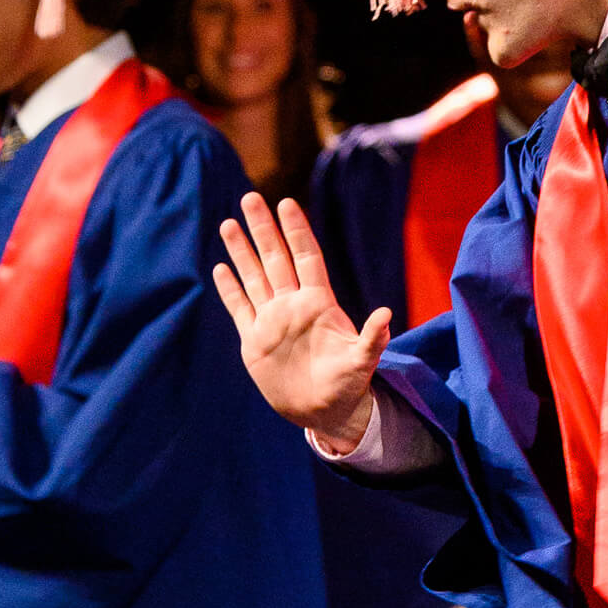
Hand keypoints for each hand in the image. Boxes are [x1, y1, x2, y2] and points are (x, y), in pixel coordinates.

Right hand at [214, 195, 391, 445]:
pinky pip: (240, 308)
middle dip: (263, 228)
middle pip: (275, 258)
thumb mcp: (362, 361)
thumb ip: (372, 338)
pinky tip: (221, 267)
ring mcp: (272, 321)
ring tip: (228, 222)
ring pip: (254, 277)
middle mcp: (293, 306)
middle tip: (251, 196)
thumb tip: (386, 314)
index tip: (286, 203)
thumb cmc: (349, 385)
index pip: (306, 257)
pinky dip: (230, 289)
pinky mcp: (255, 340)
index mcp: (319, 304)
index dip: (296, 231)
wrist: (324, 411)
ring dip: (242, 251)